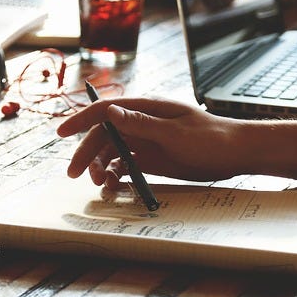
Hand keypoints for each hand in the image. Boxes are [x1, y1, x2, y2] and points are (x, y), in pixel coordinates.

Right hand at [57, 97, 247, 186]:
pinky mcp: (152, 158)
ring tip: (100, 185)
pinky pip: (125, 165)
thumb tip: (112, 111)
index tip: (61, 132)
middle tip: (74, 174)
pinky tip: (114, 187)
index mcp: (146, 109)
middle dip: (85, 153)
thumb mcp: (175, 132)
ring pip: (111, 152)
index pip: (105, 110)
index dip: (80, 119)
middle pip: (104, 135)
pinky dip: (115, 175)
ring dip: (100, 167)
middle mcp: (142, 123)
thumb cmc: (211, 138)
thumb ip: (142, 124)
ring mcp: (146, 141)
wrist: (236, 153)